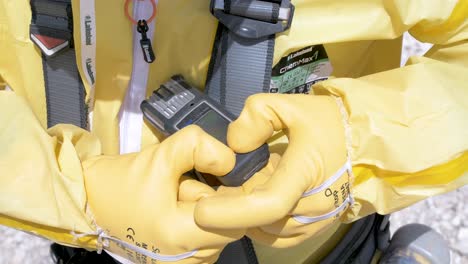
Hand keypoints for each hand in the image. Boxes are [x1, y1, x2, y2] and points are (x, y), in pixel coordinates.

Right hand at [83, 126, 243, 263]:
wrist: (88, 204)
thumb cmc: (121, 182)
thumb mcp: (160, 154)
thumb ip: (198, 148)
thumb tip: (229, 161)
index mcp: (180, 236)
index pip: (234, 219)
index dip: (226, 196)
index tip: (208, 181)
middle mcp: (184, 261)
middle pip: (225, 228)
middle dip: (210, 204)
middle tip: (182, 190)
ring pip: (215, 236)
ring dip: (203, 217)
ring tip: (174, 204)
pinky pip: (203, 244)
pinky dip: (195, 228)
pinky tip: (174, 216)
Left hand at [195, 94, 352, 247]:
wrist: (364, 142)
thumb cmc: (328, 124)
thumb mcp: (290, 105)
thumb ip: (257, 115)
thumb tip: (235, 144)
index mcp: (307, 172)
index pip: (269, 203)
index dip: (232, 212)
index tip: (202, 211)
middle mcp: (315, 205)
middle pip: (262, 223)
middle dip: (231, 212)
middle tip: (214, 192)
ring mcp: (318, 220)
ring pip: (269, 233)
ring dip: (246, 219)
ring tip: (237, 194)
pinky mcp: (317, 227)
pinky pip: (281, 238)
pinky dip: (261, 226)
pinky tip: (253, 206)